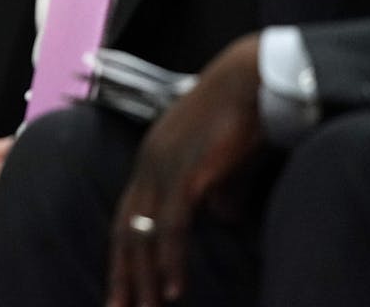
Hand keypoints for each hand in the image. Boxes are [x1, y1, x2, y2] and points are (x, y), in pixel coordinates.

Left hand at [107, 35, 263, 306]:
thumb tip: (221, 215)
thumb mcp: (219, 162)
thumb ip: (215, 190)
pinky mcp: (185, 174)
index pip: (128, 215)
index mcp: (150, 161)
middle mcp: (148, 166)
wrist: (250, 82)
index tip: (120, 285)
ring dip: (140, 277)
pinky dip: (169, 260)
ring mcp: (162, 169)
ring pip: (142, 233)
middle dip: (121, 272)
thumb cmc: (239, 119)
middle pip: (125, 228)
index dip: (122, 252)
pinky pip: (171, 227)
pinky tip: (171, 290)